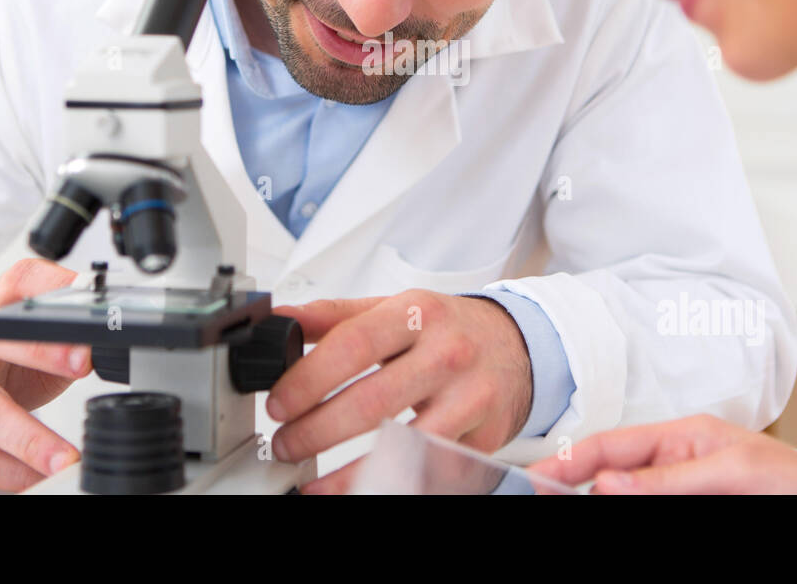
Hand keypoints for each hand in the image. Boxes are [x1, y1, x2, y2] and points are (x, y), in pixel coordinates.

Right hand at [0, 258, 91, 489]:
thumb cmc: (7, 356)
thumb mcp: (44, 336)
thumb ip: (75, 331)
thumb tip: (120, 338)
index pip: (22, 282)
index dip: (54, 291)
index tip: (87, 309)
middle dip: (42, 354)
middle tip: (85, 367)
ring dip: (29, 440)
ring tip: (64, 459)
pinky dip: (5, 472)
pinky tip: (32, 477)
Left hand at [267, 291, 533, 493]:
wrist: (518, 346)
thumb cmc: (448, 329)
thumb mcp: (395, 307)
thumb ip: (336, 315)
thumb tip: (281, 318)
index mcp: (418, 313)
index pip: (352, 345)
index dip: (308, 379)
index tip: (278, 404)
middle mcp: (447, 353)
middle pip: (371, 402)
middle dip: (316, 431)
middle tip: (286, 444)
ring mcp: (469, 399)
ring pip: (403, 447)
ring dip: (348, 473)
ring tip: (313, 481)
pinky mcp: (482, 440)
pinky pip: (430, 471)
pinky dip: (391, 483)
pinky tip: (360, 488)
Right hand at [528, 413, 796, 493]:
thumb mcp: (730, 473)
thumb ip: (669, 477)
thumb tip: (612, 482)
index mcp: (685, 436)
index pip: (615, 445)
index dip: (573, 459)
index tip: (541, 477)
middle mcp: (680, 464)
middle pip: (614, 474)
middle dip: (581, 483)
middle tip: (549, 497)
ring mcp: (685, 491)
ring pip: (629, 495)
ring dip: (604, 497)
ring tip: (573, 501)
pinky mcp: (694, 510)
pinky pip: (651, 506)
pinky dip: (627, 507)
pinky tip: (613, 509)